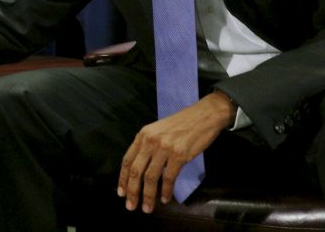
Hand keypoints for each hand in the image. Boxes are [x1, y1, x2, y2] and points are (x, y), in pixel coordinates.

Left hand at [117, 91, 234, 211]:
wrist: (204, 116)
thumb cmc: (181, 124)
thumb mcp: (158, 130)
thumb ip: (148, 146)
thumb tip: (140, 169)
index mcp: (143, 135)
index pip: (127, 160)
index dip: (123, 179)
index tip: (121, 193)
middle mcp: (150, 141)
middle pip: (135, 171)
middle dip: (132, 191)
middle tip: (131, 206)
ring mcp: (164, 148)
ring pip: (150, 177)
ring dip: (148, 196)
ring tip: (147, 208)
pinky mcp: (179, 155)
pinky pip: (169, 178)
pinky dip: (166, 191)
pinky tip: (165, 199)